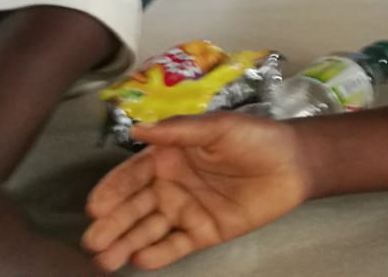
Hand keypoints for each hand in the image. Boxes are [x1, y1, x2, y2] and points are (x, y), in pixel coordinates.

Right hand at [84, 114, 308, 272]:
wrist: (294, 163)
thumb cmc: (255, 138)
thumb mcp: (218, 127)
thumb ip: (179, 131)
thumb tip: (137, 129)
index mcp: (168, 157)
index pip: (132, 175)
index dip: (113, 190)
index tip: (95, 206)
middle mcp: (169, 185)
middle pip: (134, 207)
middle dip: (112, 223)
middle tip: (92, 240)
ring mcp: (185, 211)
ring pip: (148, 229)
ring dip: (125, 243)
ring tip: (104, 259)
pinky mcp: (203, 233)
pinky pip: (175, 246)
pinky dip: (158, 254)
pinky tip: (141, 259)